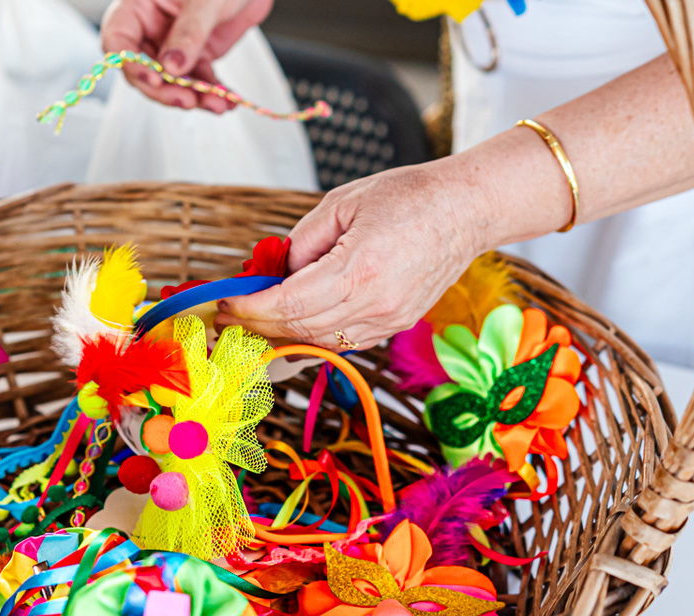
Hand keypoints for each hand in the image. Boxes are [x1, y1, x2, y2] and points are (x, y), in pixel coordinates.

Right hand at [100, 0, 272, 112]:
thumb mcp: (205, 0)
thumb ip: (188, 33)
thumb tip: (171, 67)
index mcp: (139, 6)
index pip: (119, 40)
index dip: (131, 64)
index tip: (154, 79)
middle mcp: (152, 27)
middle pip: (144, 69)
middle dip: (165, 90)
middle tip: (187, 100)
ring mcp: (174, 44)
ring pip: (173, 81)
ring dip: (194, 96)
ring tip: (218, 103)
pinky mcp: (197, 55)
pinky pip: (199, 80)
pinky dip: (212, 92)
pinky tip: (227, 100)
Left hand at [214, 160, 492, 350]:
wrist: (466, 210)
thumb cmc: (410, 196)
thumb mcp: (341, 204)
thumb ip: (302, 242)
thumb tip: (276, 274)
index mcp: (358, 269)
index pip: (287, 304)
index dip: (250, 308)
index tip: (227, 302)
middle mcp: (375, 304)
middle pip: (299, 329)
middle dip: (258, 325)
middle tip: (229, 317)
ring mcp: (388, 320)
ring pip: (320, 341)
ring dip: (283, 334)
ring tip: (254, 322)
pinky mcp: (396, 325)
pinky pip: (344, 340)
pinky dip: (314, 334)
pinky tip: (294, 324)